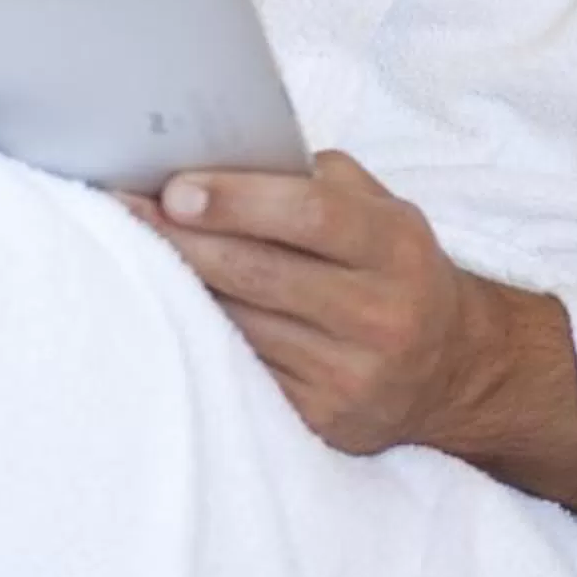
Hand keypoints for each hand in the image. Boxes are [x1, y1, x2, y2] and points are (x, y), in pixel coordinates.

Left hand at [121, 152, 576, 531]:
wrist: (454, 370)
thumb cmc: (396, 269)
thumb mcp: (383, 211)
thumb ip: (318, 181)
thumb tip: (223, 157)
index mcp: (396, 247)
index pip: (311, 216)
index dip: (238, 200)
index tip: (175, 189)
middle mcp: (381, 314)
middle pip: (261, 272)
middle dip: (183, 240)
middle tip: (122, 210)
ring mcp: (351, 375)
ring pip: (241, 323)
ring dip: (178, 287)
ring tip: (127, 250)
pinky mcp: (322, 420)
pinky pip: (243, 369)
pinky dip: (199, 337)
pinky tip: (164, 309)